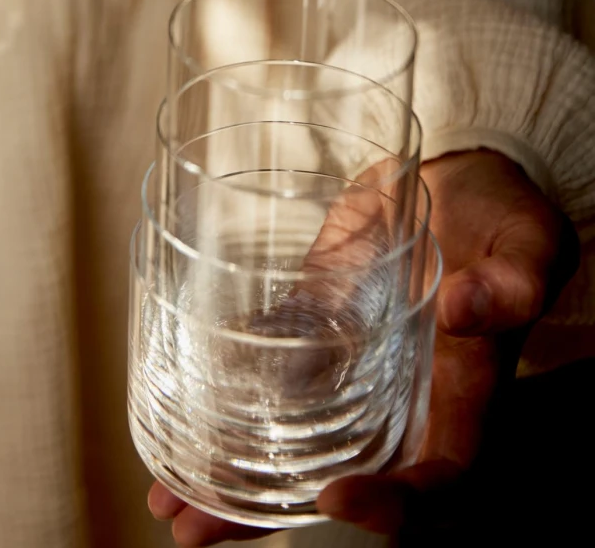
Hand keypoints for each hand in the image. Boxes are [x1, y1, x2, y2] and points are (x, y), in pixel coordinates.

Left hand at [147, 150, 578, 545]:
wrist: (447, 182)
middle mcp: (398, 397)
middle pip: (341, 476)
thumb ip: (515, 279)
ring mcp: (348, 366)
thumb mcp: (527, 240)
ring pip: (291, 437)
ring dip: (230, 471)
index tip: (333, 494)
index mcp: (461, 394)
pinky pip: (269, 377)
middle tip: (194, 527)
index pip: (438, 479)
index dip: (394, 505)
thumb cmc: (500, 215)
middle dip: (271, 511)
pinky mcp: (310, 328)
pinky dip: (226, 399)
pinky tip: (175, 410)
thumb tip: (468, 311)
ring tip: (167, 497)